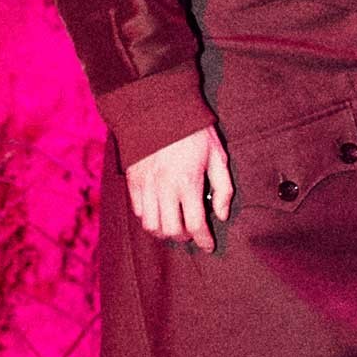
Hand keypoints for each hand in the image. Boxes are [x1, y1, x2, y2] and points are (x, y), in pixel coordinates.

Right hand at [125, 124, 231, 249]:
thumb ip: (224, 188)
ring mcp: (146, 185)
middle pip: (171, 230)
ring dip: (164, 231)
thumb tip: (221, 215)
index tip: (209, 246)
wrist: (160, 110)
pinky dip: (149, 219)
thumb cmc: (194, 132)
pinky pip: (138, 211)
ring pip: (151, 225)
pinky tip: (160, 212)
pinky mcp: (133, 180)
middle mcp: (164, 188)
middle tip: (192, 233)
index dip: (203, 240)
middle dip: (184, 237)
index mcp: (188, 183)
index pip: (196, 224)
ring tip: (175, 225)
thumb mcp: (219, 156)